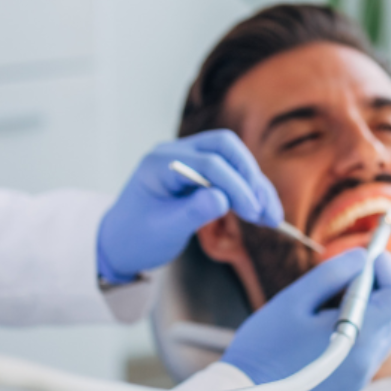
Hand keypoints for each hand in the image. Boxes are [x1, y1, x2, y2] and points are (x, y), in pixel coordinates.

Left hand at [97, 130, 282, 282]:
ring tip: (271, 216)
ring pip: (232, 158)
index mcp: (159, 163)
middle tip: (264, 210)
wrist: (119, 243)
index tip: (253, 212)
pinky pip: (230, 172)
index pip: (208, 163)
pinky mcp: (199, 171)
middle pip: (225, 147)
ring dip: (254, 184)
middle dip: (250, 177)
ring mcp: (187, 159)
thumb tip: (223, 199)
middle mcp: (174, 152)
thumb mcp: (164, 230)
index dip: (235, 186)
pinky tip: (262, 211)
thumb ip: (192, 213)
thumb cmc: (136, 238)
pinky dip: (247, 190)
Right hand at [222, 250, 390, 390]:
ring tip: (335, 299)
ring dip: (370, 310)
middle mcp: (368, 360)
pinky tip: (329, 326)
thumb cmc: (264, 346)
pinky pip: (369, 351)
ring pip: (383, 333)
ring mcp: (361, 377)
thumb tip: (361, 257)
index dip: (388, 271)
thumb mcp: (295, 300)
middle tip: (349, 273)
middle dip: (379, 288)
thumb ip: (333, 274)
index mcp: (359, 336)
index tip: (367, 258)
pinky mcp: (351, 387)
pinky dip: (361, 331)